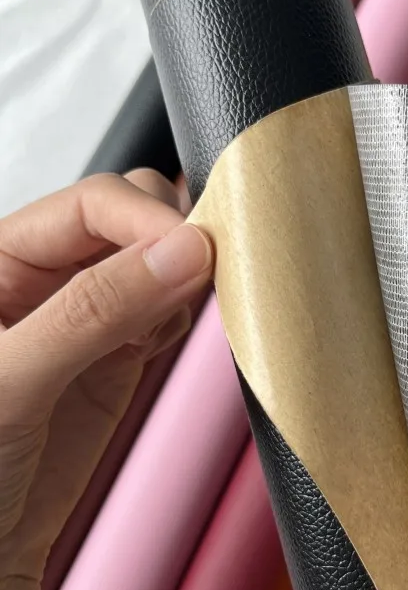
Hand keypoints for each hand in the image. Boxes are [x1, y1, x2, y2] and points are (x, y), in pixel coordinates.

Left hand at [0, 171, 212, 587]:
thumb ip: (93, 312)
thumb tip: (178, 255)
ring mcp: (85, 318)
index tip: (197, 252)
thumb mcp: (9, 382)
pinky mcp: (118, 356)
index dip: (147, 221)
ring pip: (158, 262)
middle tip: (205, 274)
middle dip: (173, 239)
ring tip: (175, 321)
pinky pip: (168, 311)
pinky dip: (186, 316)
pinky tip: (169, 340)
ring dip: (186, 278)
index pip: (91, 206)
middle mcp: (41, 280)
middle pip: (129, 220)